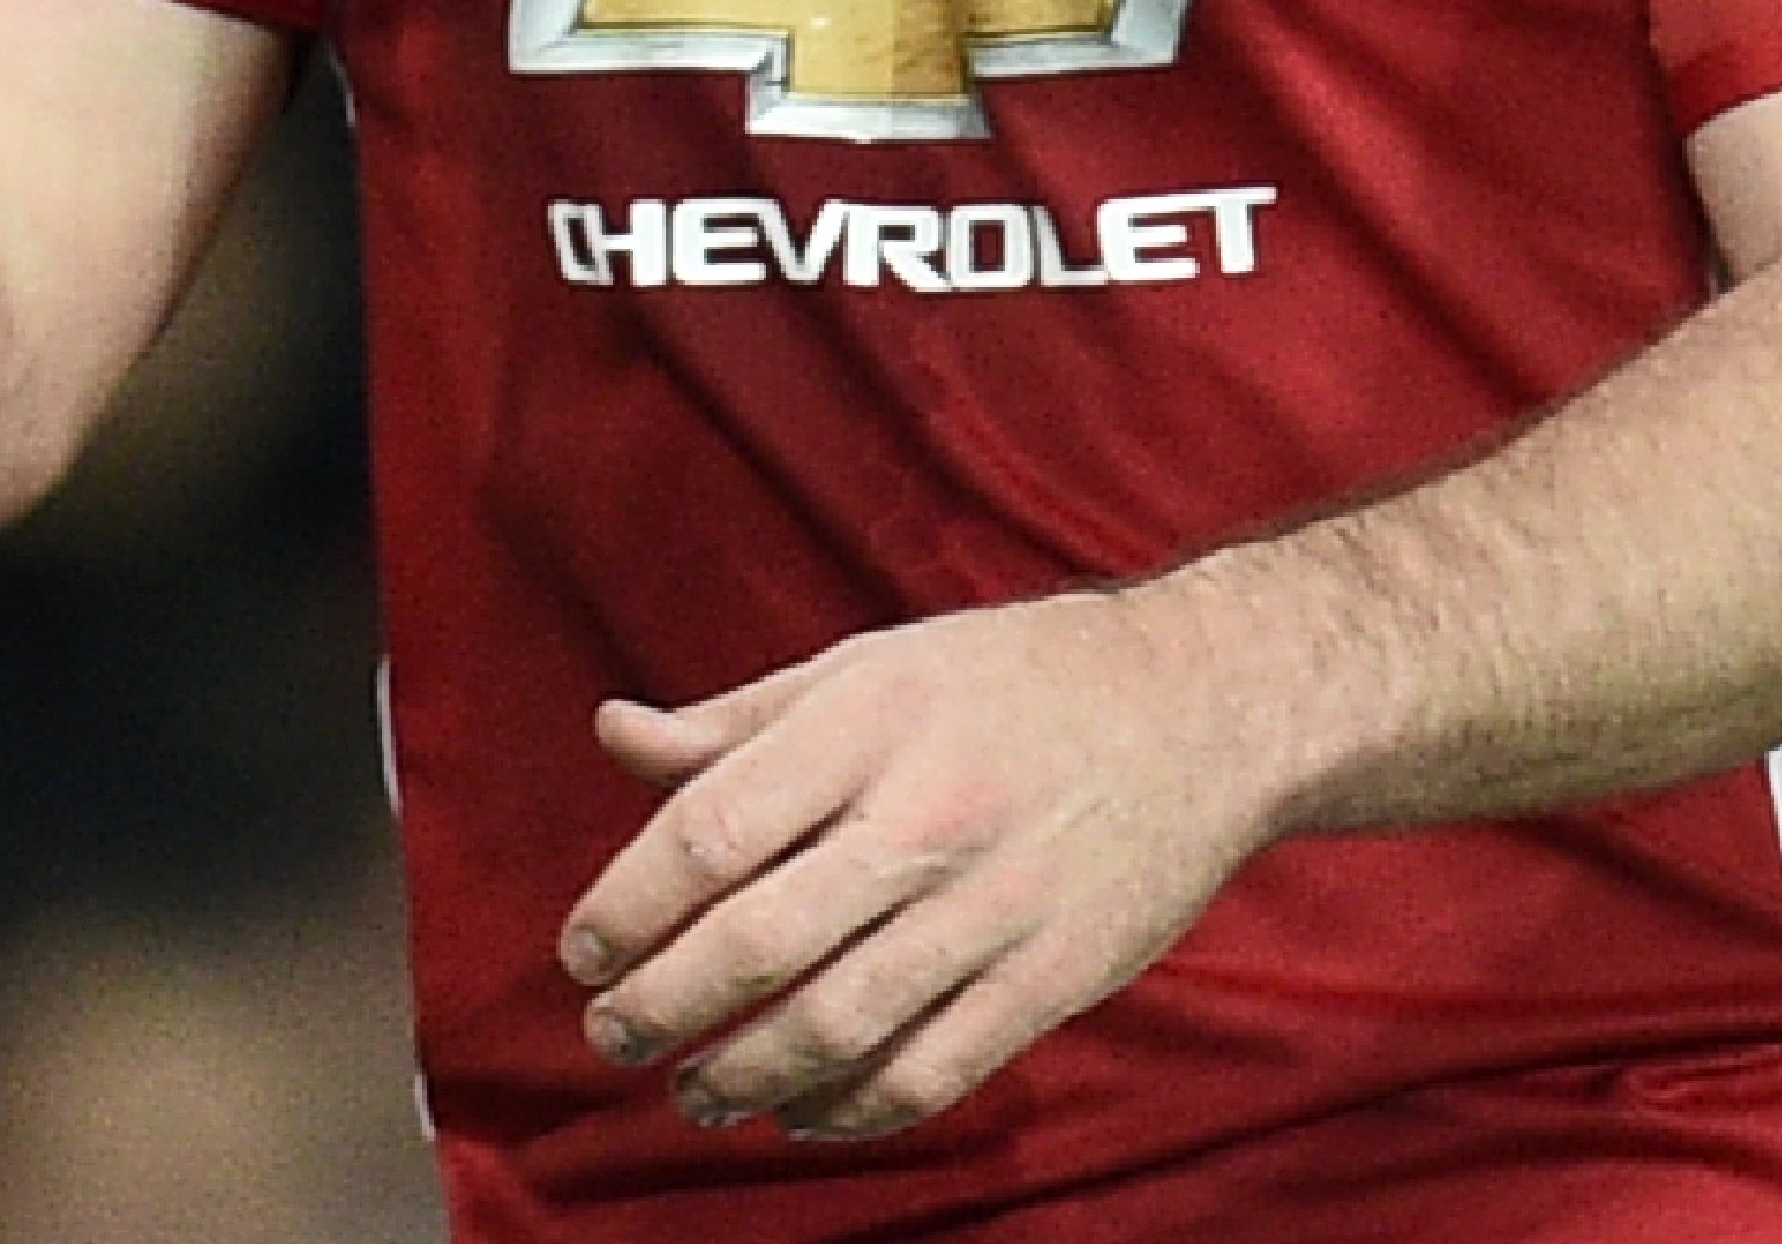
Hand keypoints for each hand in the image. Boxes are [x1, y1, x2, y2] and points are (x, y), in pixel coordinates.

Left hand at [555, 588, 1284, 1140]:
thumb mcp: (867, 667)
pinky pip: (935, 1070)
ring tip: (692, 1093)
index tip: (581, 954)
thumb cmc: (1010, 681)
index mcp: (862, 725)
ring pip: (839, 1024)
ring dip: (744, 1078)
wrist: (1201, 708)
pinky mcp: (1055, 978)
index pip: (709, 830)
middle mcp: (924, 816)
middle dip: (664, 1006)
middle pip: (759, 940)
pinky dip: (854, 1110)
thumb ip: (738, 720)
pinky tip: (801, 1114)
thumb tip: (615, 736)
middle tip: (611, 1036)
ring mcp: (994, 905)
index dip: (626, 904)